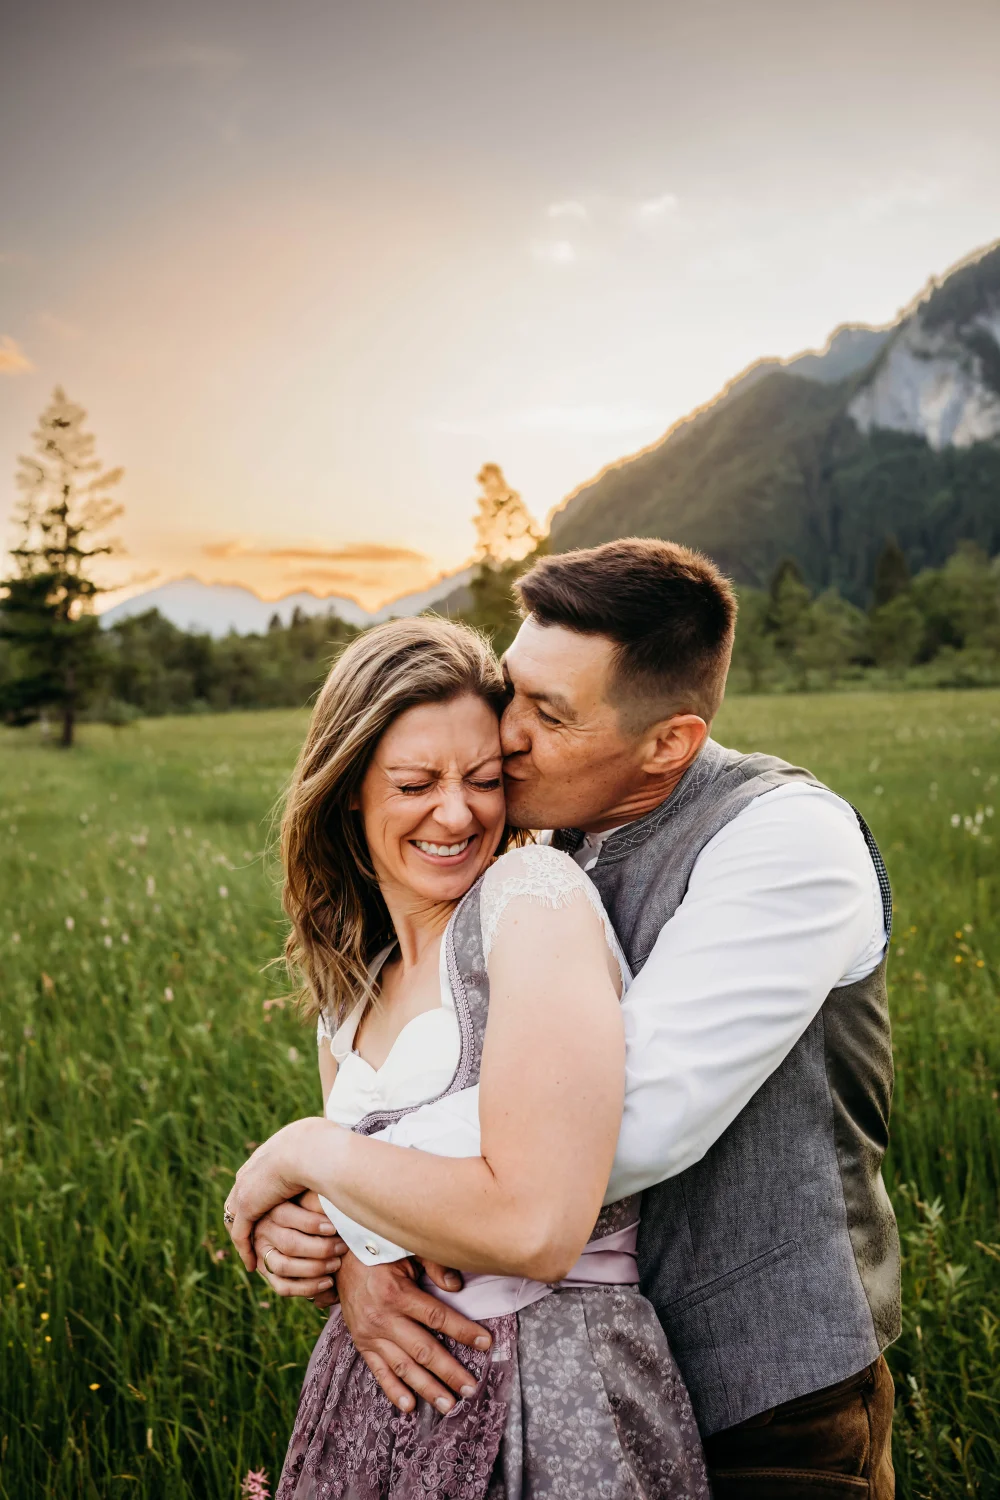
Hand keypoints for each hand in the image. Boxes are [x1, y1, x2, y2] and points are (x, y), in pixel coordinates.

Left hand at [225, 1118, 326, 1270]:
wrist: (310, 1149)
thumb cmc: (324, 1147)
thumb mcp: (321, 1152)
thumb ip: (323, 1162)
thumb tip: (341, 1156)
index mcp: (266, 1157)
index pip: (255, 1181)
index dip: (261, 1197)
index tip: (268, 1212)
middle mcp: (250, 1172)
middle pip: (238, 1200)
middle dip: (243, 1218)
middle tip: (253, 1237)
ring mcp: (244, 1188)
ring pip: (237, 1220)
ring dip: (246, 1237)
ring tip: (253, 1254)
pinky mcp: (246, 1205)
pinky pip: (240, 1234)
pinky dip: (245, 1249)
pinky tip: (253, 1264)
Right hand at [255, 1192, 348, 1305]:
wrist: (307, 1232)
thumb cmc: (315, 1209)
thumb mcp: (312, 1198)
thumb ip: (318, 1199)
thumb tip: (336, 1201)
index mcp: (272, 1208)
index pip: (287, 1215)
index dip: (312, 1223)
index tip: (335, 1228)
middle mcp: (263, 1232)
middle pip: (289, 1244)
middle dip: (320, 1248)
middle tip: (342, 1247)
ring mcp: (262, 1255)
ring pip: (284, 1266)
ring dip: (314, 1268)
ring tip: (336, 1264)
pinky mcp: (268, 1275)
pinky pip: (283, 1287)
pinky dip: (308, 1287)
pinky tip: (328, 1282)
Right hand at [336, 1252, 491, 1414]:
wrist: (337, 1259)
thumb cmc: (379, 1251)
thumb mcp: (406, 1249)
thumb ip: (433, 1264)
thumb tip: (457, 1287)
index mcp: (397, 1293)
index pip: (437, 1317)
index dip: (463, 1330)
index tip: (485, 1343)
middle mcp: (383, 1318)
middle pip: (423, 1350)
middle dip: (450, 1372)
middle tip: (471, 1388)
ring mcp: (370, 1334)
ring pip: (403, 1367)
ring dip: (427, 1389)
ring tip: (449, 1405)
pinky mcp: (361, 1343)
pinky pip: (378, 1371)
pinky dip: (393, 1390)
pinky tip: (409, 1406)